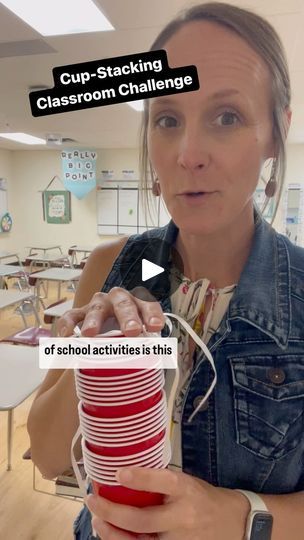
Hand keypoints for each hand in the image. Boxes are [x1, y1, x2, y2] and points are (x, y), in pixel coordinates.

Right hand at [57, 287, 165, 336]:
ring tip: (90, 334)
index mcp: (137, 304)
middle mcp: (117, 300)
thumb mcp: (141, 339)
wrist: (104, 334)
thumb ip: (149, 345)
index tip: (157, 327)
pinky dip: (67, 325)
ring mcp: (97, 305)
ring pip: (96, 307)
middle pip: (124, 303)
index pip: (148, 304)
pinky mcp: (79, 313)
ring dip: (94, 320)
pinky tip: (66, 337)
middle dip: (128, 316)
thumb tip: (163, 360)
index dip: (153, 314)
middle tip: (132, 331)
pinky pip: (71, 317)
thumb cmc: (127, 336)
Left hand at [85, 467, 249, 538]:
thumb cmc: (205, 499)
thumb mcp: (187, 482)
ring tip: (98, 522)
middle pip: (142, 520)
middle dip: (111, 512)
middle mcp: (183, 516)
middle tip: (93, 501)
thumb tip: (126, 474)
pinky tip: (113, 536)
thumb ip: (161, 482)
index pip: (164, 481)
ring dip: (112, 534)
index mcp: (187, 490)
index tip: (119, 472)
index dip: (141, 477)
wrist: (236, 524)